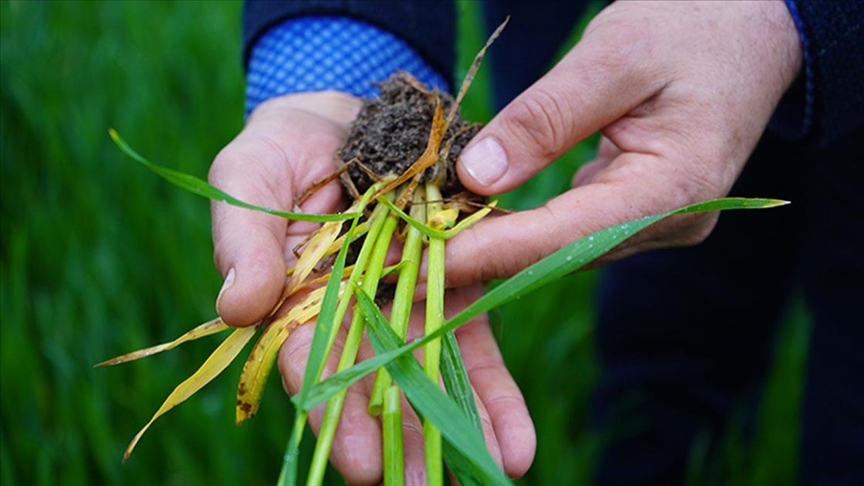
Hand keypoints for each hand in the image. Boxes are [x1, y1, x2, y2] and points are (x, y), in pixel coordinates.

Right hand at [209, 94, 534, 482]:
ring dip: (457, 430)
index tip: (356, 461)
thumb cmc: (283, 148)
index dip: (333, 412)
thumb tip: (236, 310)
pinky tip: (515, 446)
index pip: (310, 365)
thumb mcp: (249, 176)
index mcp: (297, 299)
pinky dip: (492, 393)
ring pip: (431, 374)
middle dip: (402, 442)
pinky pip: (473, 340)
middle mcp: (355, 313)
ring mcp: (407, 300)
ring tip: (488, 476)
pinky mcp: (454, 279)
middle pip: (377, 386)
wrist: (351, 115)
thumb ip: (244, 240)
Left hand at [444, 0, 801, 286]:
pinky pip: (568, 230)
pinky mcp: (638, 212)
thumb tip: (473, 176)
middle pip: (557, 255)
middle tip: (398, 263)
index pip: (564, 236)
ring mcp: (657, 223)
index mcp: (675, 188)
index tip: (415, 261)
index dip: (486, 251)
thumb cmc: (692, 24)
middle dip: (476, 259)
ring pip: (559, 249)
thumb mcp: (613, 56)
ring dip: (491, 248)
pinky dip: (516, 228)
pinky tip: (466, 223)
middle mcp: (670, 222)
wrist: (751, 25)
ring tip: (418, 247)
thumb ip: (546, 118)